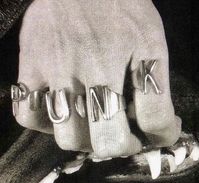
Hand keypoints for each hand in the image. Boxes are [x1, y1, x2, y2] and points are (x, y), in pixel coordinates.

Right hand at [15, 0, 180, 157]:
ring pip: (69, 138)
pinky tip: (60, 115)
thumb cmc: (121, 6)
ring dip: (87, 143)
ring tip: (93, 129)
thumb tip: (157, 125)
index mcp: (137, 54)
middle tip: (125, 137)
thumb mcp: (151, 39)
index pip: (156, 119)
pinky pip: (28, 115)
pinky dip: (45, 126)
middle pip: (109, 141)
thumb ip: (156, 83)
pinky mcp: (29, 65)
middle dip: (123, 147)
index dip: (164, 135)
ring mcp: (57, 68)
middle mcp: (96, 66)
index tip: (162, 132)